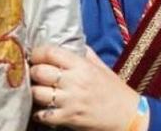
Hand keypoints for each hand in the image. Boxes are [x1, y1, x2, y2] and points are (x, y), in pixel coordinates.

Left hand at [30, 45, 146, 130]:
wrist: (127, 114)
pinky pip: (43, 114)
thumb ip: (84, 53)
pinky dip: (39, 113)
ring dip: (34, 92)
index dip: (38, 53)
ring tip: (38, 91)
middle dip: (33, 72)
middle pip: (39, 72)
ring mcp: (70, 100)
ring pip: (37, 93)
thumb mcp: (101, 66)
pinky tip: (43, 109)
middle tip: (35, 74)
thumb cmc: (114, 89)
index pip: (50, 52)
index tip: (35, 56)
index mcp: (82, 65)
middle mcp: (74, 81)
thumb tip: (69, 42)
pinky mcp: (68, 118)